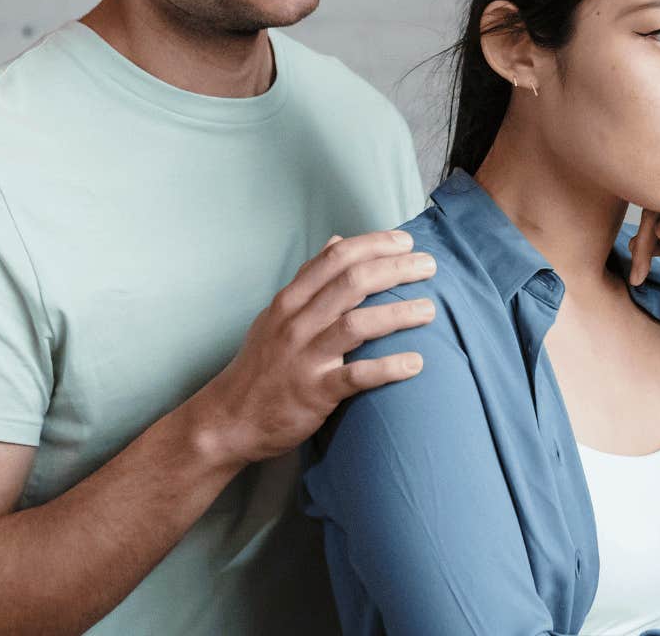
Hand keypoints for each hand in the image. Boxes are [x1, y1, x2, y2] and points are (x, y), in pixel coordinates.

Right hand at [188, 230, 437, 465]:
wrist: (229, 419)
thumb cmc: (261, 364)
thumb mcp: (276, 314)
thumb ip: (308, 279)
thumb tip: (336, 242)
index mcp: (290, 300)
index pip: (336, 258)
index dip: (374, 244)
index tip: (406, 240)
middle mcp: (297, 323)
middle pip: (352, 283)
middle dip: (396, 268)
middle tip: (429, 265)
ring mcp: (305, 357)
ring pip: (357, 324)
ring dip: (398, 314)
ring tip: (430, 310)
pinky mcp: (314, 393)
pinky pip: (356, 377)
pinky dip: (388, 368)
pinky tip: (416, 363)